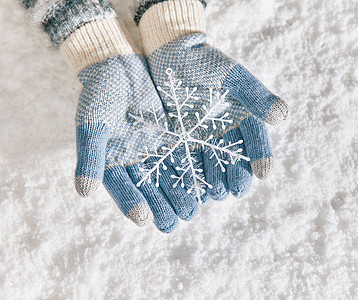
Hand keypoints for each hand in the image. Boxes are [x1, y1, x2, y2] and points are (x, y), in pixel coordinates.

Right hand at [67, 19, 199, 231]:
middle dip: (164, 204)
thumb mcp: (93, 122)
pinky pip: (185, 157)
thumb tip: (83, 192)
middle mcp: (136, 163)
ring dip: (182, 193)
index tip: (143, 217)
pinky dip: (194, 169)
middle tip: (177, 219)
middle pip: (150, 189)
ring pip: (170, 177)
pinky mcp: (174, 138)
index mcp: (113, 164)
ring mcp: (156, 151)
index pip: (122, 189)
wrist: (121, 65)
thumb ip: (91, 156)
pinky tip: (206, 183)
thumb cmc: (100, 93)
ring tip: (194, 209)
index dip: (131, 203)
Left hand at [137, 0, 288, 200]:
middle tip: (231, 189)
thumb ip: (255, 95)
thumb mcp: (232, 76)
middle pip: (234, 160)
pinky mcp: (180, 144)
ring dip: (213, 182)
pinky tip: (188, 189)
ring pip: (212, 167)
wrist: (170, 56)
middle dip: (234, 176)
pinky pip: (187, 163)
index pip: (256, 141)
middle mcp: (226, 133)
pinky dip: (188, 176)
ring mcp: (202, 140)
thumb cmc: (205, 62)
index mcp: (243, 118)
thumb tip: (283, 116)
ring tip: (212, 194)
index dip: (261, 157)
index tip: (263, 174)